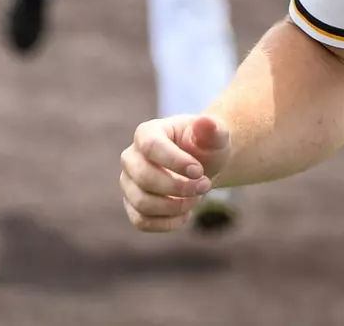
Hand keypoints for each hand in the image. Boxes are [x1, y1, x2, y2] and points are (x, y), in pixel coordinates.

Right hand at [120, 114, 231, 232]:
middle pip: (144, 178)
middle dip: (179, 187)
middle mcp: (131, 157)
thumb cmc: (207, 147)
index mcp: (147, 133)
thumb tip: (204, 122)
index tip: (199, 171)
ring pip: (142, 203)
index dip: (175, 162)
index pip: (150, 146)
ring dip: (175, 205)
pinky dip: (167, 222)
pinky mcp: (132, 205)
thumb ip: (212, 129)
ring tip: (197, 197)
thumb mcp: (216, 136)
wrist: (204, 166)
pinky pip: (142, 221)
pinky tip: (186, 214)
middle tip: (205, 186)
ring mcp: (128, 183)